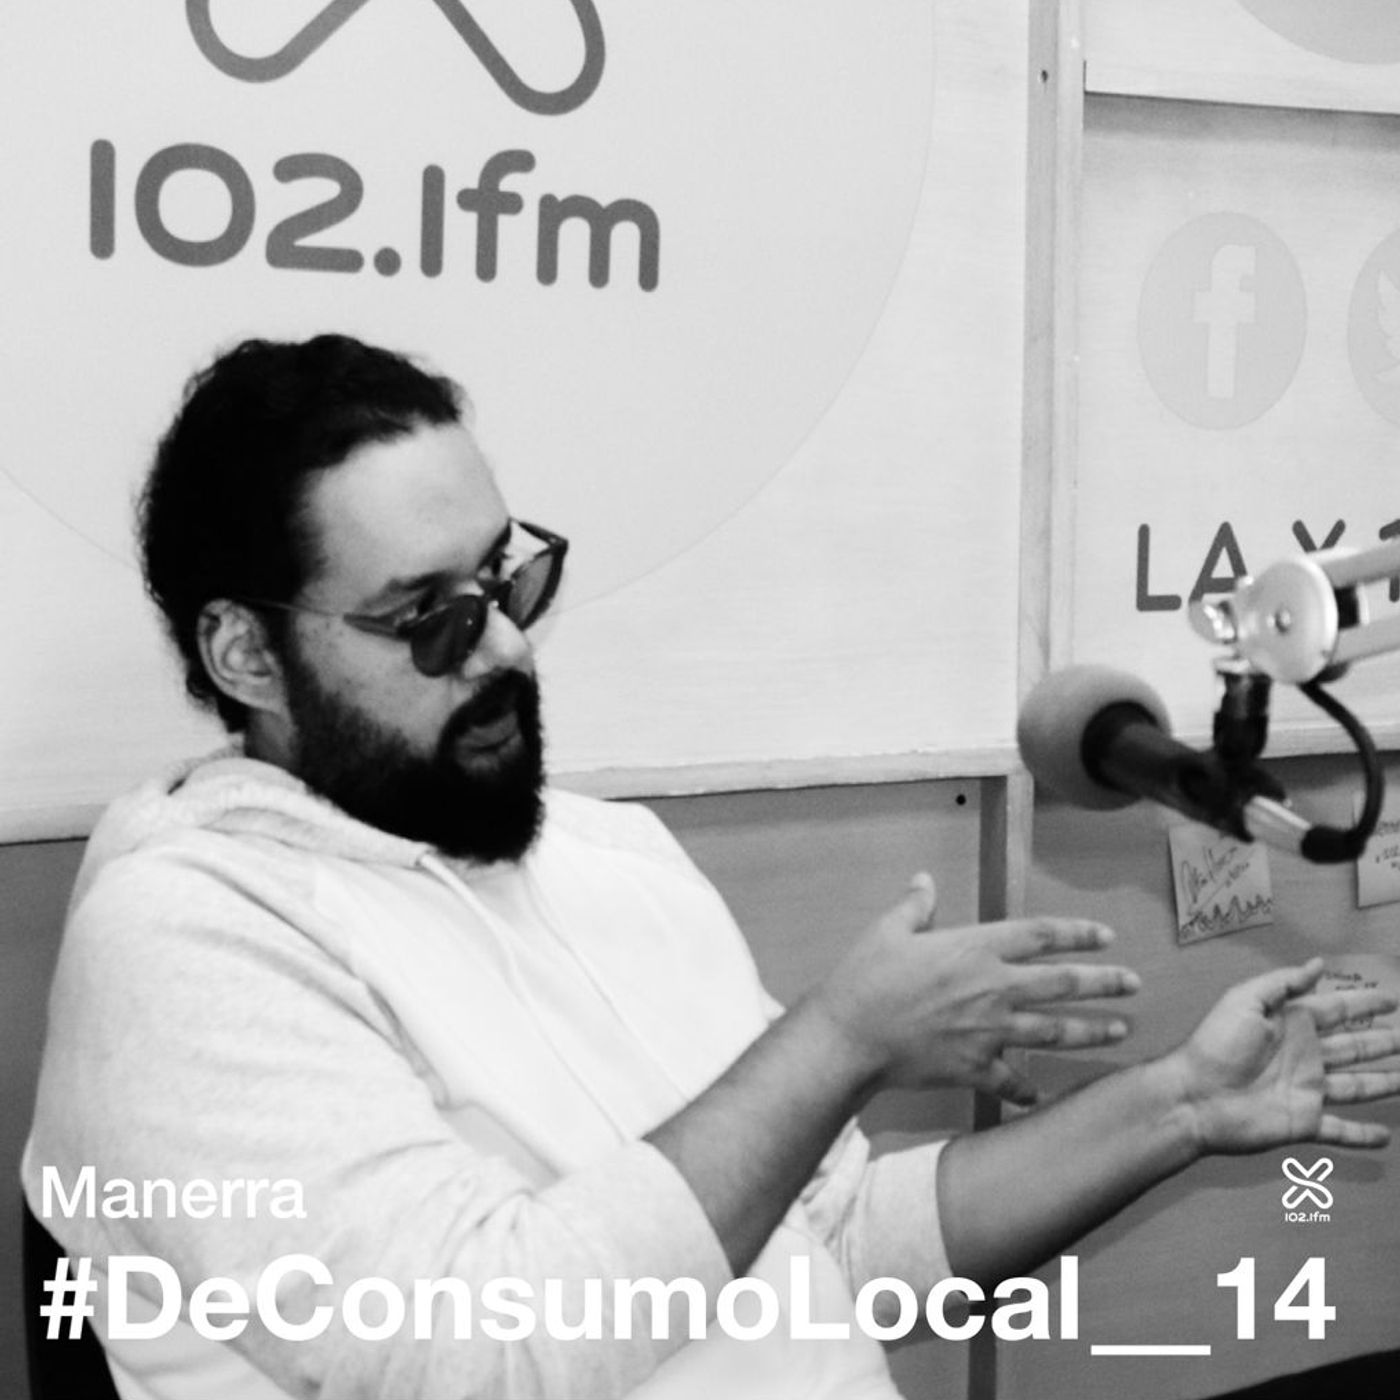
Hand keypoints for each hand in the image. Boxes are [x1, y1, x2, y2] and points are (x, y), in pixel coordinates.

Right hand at [801, 873, 1139, 1105]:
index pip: (1041, 935)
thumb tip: (924, 881)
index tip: (1106, 936)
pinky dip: (1027, 1089)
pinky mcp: (976, 1068)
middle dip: (1104, 982)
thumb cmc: (865, 978)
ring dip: (1092, 1031)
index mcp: (975, 948)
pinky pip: (1012, 1081)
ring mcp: (989, 1031)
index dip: (1078, 934)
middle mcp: (993, 988)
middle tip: (1134, 984)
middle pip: (1062, 983)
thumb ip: (914, 906)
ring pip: (1054, 1031)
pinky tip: (1039, 1093)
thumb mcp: (888, 931)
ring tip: (1121, 1030)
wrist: (851, 1036)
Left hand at [1166, 959, 1399, 1152]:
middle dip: (1382, 1042)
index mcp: (1292, 1024)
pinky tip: (1384, 1138)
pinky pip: (1341, 1130)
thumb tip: (1319, 964)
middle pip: (1354, 1047)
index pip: (1338, 1010)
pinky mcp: (1305, 1122)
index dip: (1365, 1004)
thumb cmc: (1217, 1044)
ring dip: (1383, 1083)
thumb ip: (1282, 984)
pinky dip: (1362, 1136)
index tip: (1393, 999)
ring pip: (1357, 1086)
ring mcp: (1308, 1090)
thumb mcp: (1245, 1002)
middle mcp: (1306, 1056)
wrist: (1196, 1095)